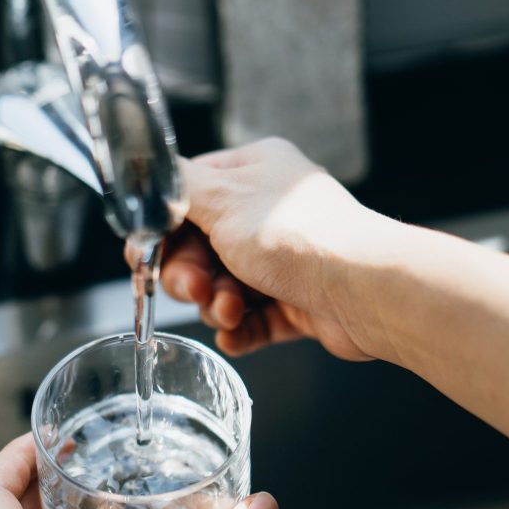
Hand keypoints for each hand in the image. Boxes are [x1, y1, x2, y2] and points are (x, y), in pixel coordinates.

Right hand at [150, 137, 382, 359]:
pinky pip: (252, 320)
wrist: (363, 289)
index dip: (162, 231)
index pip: (187, 197)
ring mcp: (284, 260)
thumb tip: (151, 176)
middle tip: (196, 290)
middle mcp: (268, 211)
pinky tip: (235, 336)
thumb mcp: (221, 198)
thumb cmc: (297, 236)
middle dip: (190, 276)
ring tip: (232, 311)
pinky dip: (239, 330)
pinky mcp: (297, 302)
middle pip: (199, 248)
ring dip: (217, 305)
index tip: (145, 258)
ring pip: (223, 288)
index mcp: (252, 172)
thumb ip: (177, 187)